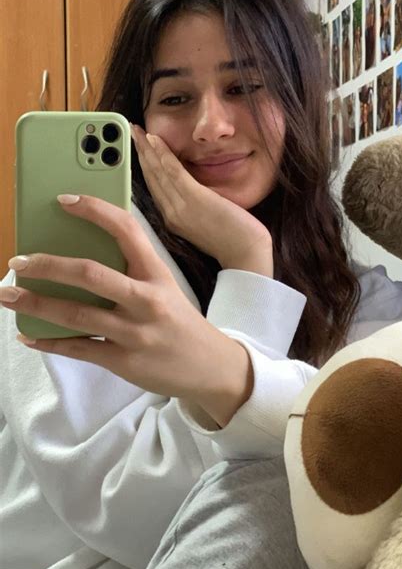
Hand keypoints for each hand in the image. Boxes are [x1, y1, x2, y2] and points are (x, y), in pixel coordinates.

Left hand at [2, 195, 252, 425]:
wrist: (213, 368)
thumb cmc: (180, 322)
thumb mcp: (165, 288)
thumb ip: (131, 271)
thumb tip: (79, 255)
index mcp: (156, 274)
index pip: (125, 230)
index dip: (94, 210)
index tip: (63, 200)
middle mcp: (146, 300)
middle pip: (90, 274)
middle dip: (48, 266)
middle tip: (18, 261)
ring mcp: (134, 333)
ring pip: (76, 315)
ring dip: (35, 304)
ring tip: (7, 295)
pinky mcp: (124, 361)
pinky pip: (79, 349)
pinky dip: (49, 342)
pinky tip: (28, 335)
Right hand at [131, 124, 273, 275]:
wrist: (245, 255)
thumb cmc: (232, 240)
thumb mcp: (204, 222)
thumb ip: (192, 207)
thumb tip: (191, 190)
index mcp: (172, 220)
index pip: (152, 188)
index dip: (142, 166)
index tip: (136, 150)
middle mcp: (171, 213)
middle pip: (149, 177)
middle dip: (138, 153)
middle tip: (127, 134)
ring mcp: (180, 206)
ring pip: (156, 172)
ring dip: (145, 149)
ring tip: (136, 131)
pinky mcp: (194, 198)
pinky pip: (173, 171)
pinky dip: (161, 153)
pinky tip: (154, 139)